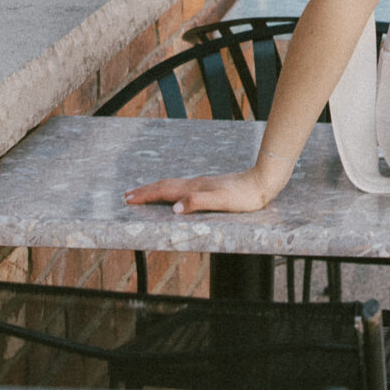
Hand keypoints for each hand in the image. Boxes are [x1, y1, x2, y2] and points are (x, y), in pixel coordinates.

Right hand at [123, 155, 291, 216]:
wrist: (262, 181)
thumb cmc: (245, 196)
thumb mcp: (221, 202)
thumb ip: (198, 203)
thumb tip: (174, 208)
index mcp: (195, 188)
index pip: (164, 191)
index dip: (146, 195)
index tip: (128, 199)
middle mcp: (195, 184)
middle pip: (165, 186)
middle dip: (145, 191)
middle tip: (126, 195)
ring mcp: (202, 184)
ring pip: (172, 185)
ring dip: (155, 189)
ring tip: (143, 192)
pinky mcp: (208, 187)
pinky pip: (181, 187)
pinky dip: (169, 190)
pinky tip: (173, 193)